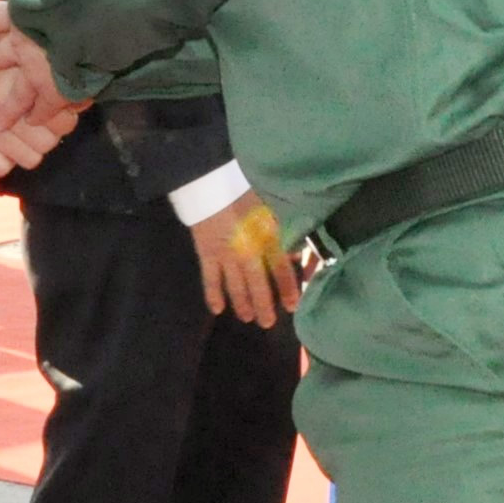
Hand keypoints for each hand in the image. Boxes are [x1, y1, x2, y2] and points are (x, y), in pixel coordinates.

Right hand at [0, 7, 73, 176]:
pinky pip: (0, 166)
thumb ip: (19, 46)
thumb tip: (53, 60)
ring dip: (27, 150)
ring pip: (31, 157)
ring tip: (21, 140)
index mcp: (19, 72)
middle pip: (53, 138)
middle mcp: (9, 100)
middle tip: (42, 127)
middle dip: (51, 134)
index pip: (66, 110)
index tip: (62, 110)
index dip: (67, 113)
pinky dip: (1, 161)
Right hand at [190, 188, 301, 325]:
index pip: (280, 268)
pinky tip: (217, 309)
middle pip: (257, 283)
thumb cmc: (244, 191)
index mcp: (266, 236)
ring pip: (235, 285)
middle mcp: (247, 249)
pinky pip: (210, 279)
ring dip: (242, 303)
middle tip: (267, 323)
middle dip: (263, 305)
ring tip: (247, 318)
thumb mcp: (270, 206)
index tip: (292, 305)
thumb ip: (284, 230)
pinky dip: (213, 294)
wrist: (209, 179)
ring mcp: (225, 254)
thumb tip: (297, 255)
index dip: (287, 288)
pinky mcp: (206, 253)